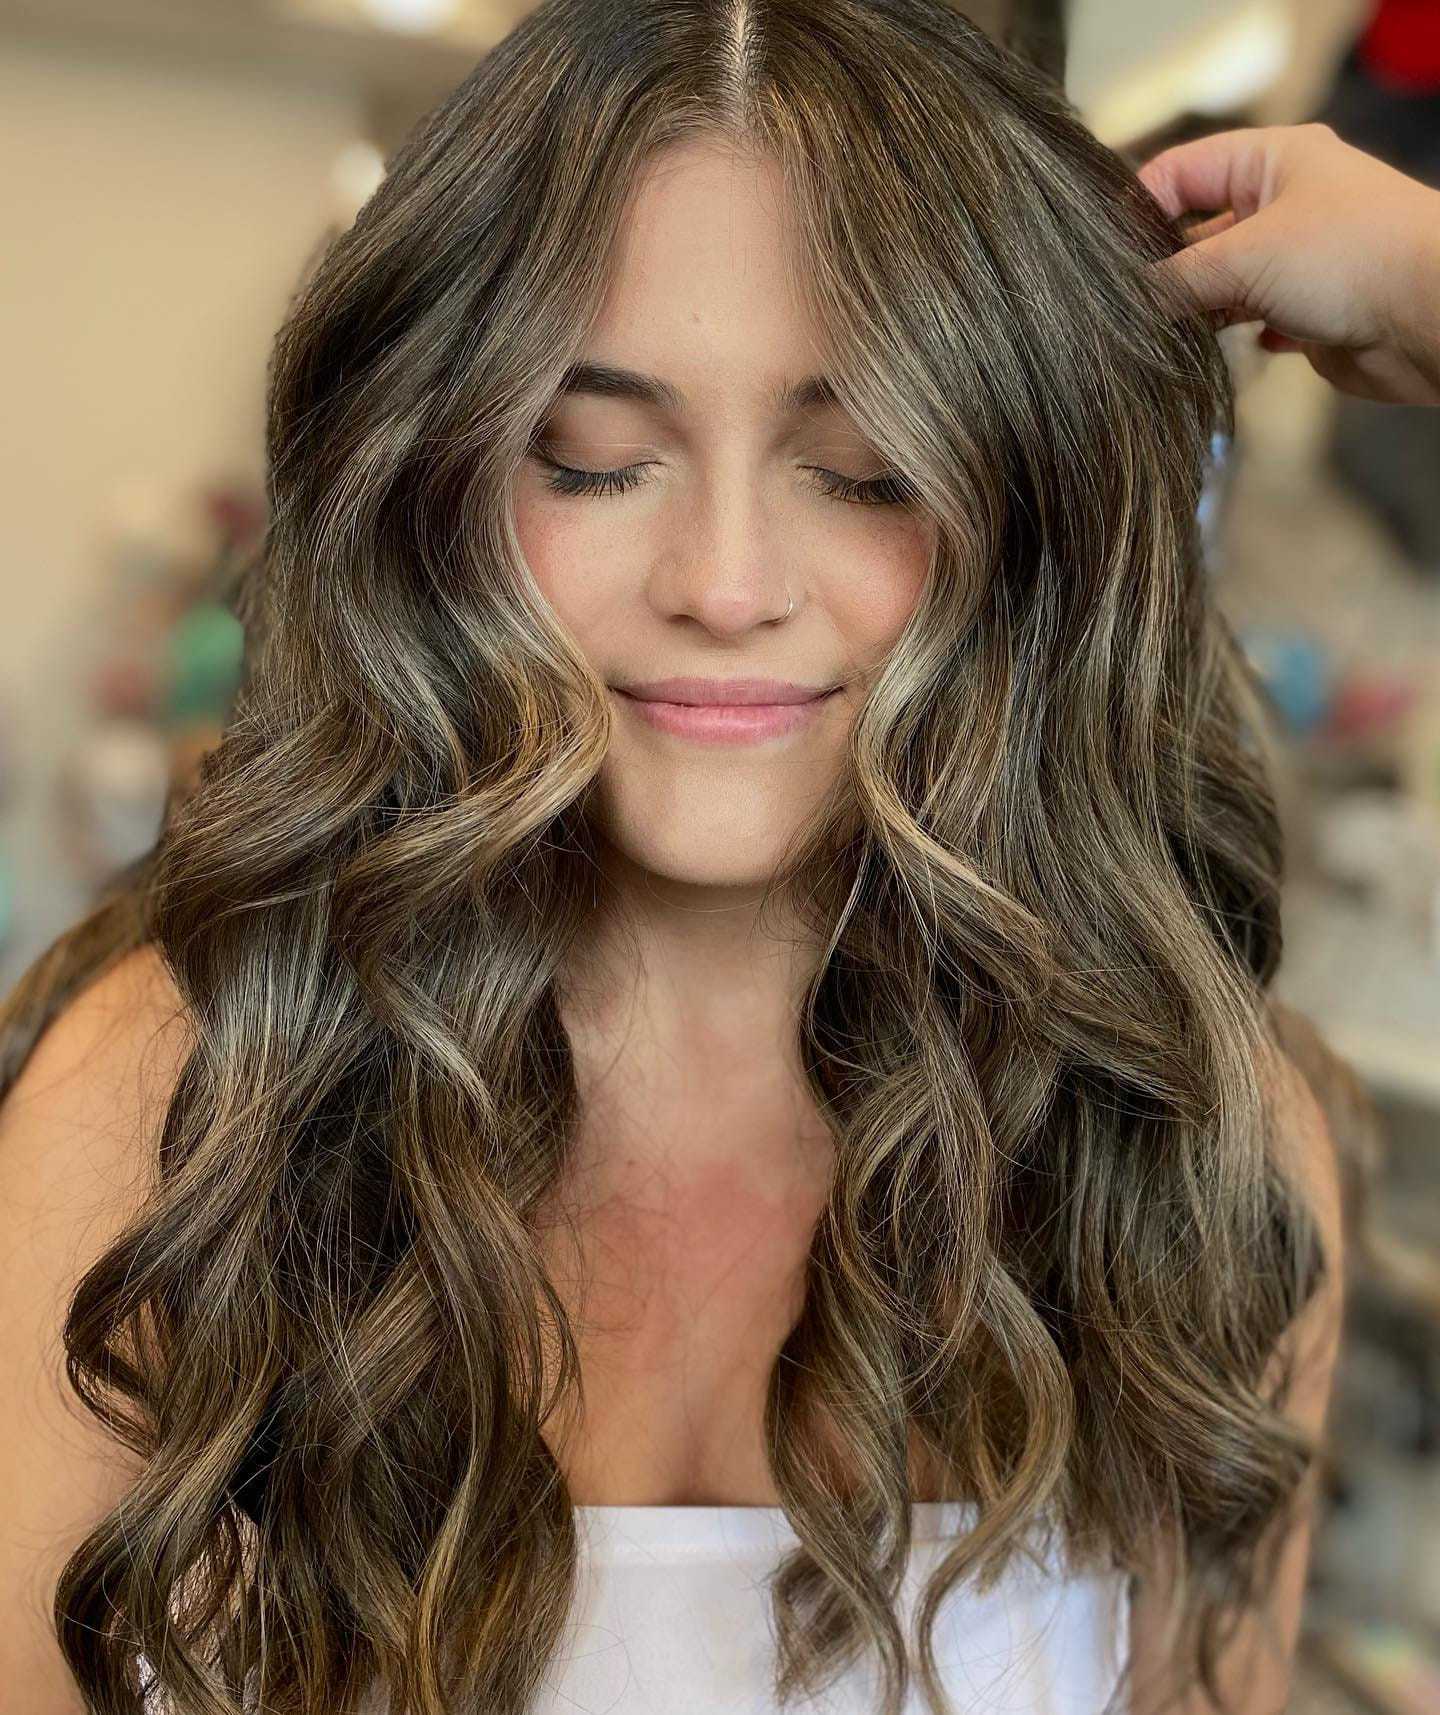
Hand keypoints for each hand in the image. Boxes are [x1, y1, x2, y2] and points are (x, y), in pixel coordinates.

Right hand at [1137, 122, 1439, 405]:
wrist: (1431, 317)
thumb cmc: (1351, 258)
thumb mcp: (1244, 257)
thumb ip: (1175, 279)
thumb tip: (1127, 299)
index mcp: (1272, 162)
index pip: (1183, 171)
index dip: (1141, 206)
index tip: (1108, 255)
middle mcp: (1284, 204)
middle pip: (1198, 232)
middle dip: (1165, 267)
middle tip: (1129, 304)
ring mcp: (1296, 259)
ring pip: (1221, 281)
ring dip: (1196, 307)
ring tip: (1166, 332)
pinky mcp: (1307, 311)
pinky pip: (1251, 320)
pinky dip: (1233, 334)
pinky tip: (1226, 347)